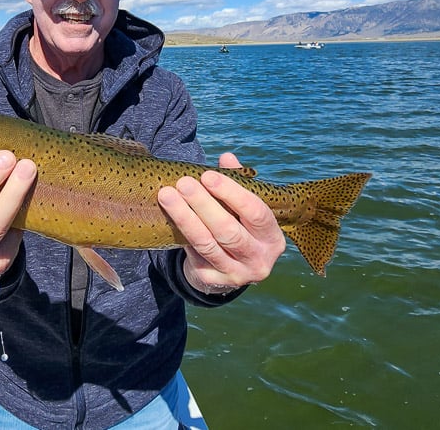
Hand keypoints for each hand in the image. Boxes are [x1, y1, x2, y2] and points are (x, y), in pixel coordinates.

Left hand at [157, 152, 285, 293]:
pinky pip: (194, 254)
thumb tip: (227, 158)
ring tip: (167, 195)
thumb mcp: (243, 209)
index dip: (231, 193)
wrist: (229, 269)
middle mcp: (260, 260)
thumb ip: (238, 183)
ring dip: (185, 217)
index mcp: (273, 238)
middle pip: (229, 230)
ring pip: (207, 244)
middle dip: (203, 204)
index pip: (256, 213)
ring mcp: (237, 274)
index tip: (207, 176)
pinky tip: (169, 216)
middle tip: (183, 183)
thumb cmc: (239, 227)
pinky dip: (182, 234)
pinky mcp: (214, 281)